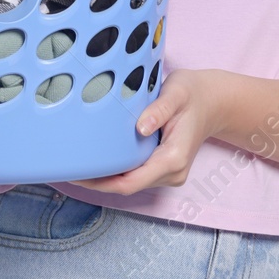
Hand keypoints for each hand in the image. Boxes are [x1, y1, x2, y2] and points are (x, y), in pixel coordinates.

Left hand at [68, 68, 226, 194]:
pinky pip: (135, 174)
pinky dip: (115, 170)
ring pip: (130, 182)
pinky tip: (97, 158)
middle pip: (126, 186)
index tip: (76, 173)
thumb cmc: (193, 94)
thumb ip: (159, 109)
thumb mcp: (177, 93)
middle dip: (96, 180)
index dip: (100, 182)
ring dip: (104, 176)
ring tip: (76, 162)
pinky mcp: (163, 168)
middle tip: (65, 167)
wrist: (212, 101)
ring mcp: (168, 173)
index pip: (130, 182)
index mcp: (173, 158)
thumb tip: (140, 128)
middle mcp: (172, 172)